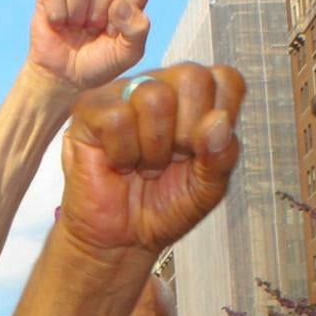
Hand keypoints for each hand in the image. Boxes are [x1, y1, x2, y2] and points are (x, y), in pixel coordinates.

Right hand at [29, 0, 149, 91]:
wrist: (65, 77)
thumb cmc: (99, 62)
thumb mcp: (128, 55)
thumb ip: (137, 30)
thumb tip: (120, 4)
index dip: (124, 12)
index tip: (115, 33)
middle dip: (99, 14)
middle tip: (93, 31)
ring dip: (77, 14)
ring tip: (76, 28)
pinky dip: (56, 14)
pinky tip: (58, 25)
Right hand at [58, 64, 245, 259]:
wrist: (123, 238)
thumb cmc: (164, 206)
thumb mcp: (207, 188)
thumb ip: (221, 155)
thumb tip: (219, 121)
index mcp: (196, 96)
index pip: (225, 79)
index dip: (220, 119)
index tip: (202, 151)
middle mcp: (161, 84)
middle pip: (192, 78)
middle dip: (186, 134)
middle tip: (171, 160)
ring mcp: (124, 92)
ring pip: (154, 97)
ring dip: (153, 149)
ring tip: (144, 166)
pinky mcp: (90, 108)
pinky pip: (117, 118)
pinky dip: (123, 154)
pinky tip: (119, 164)